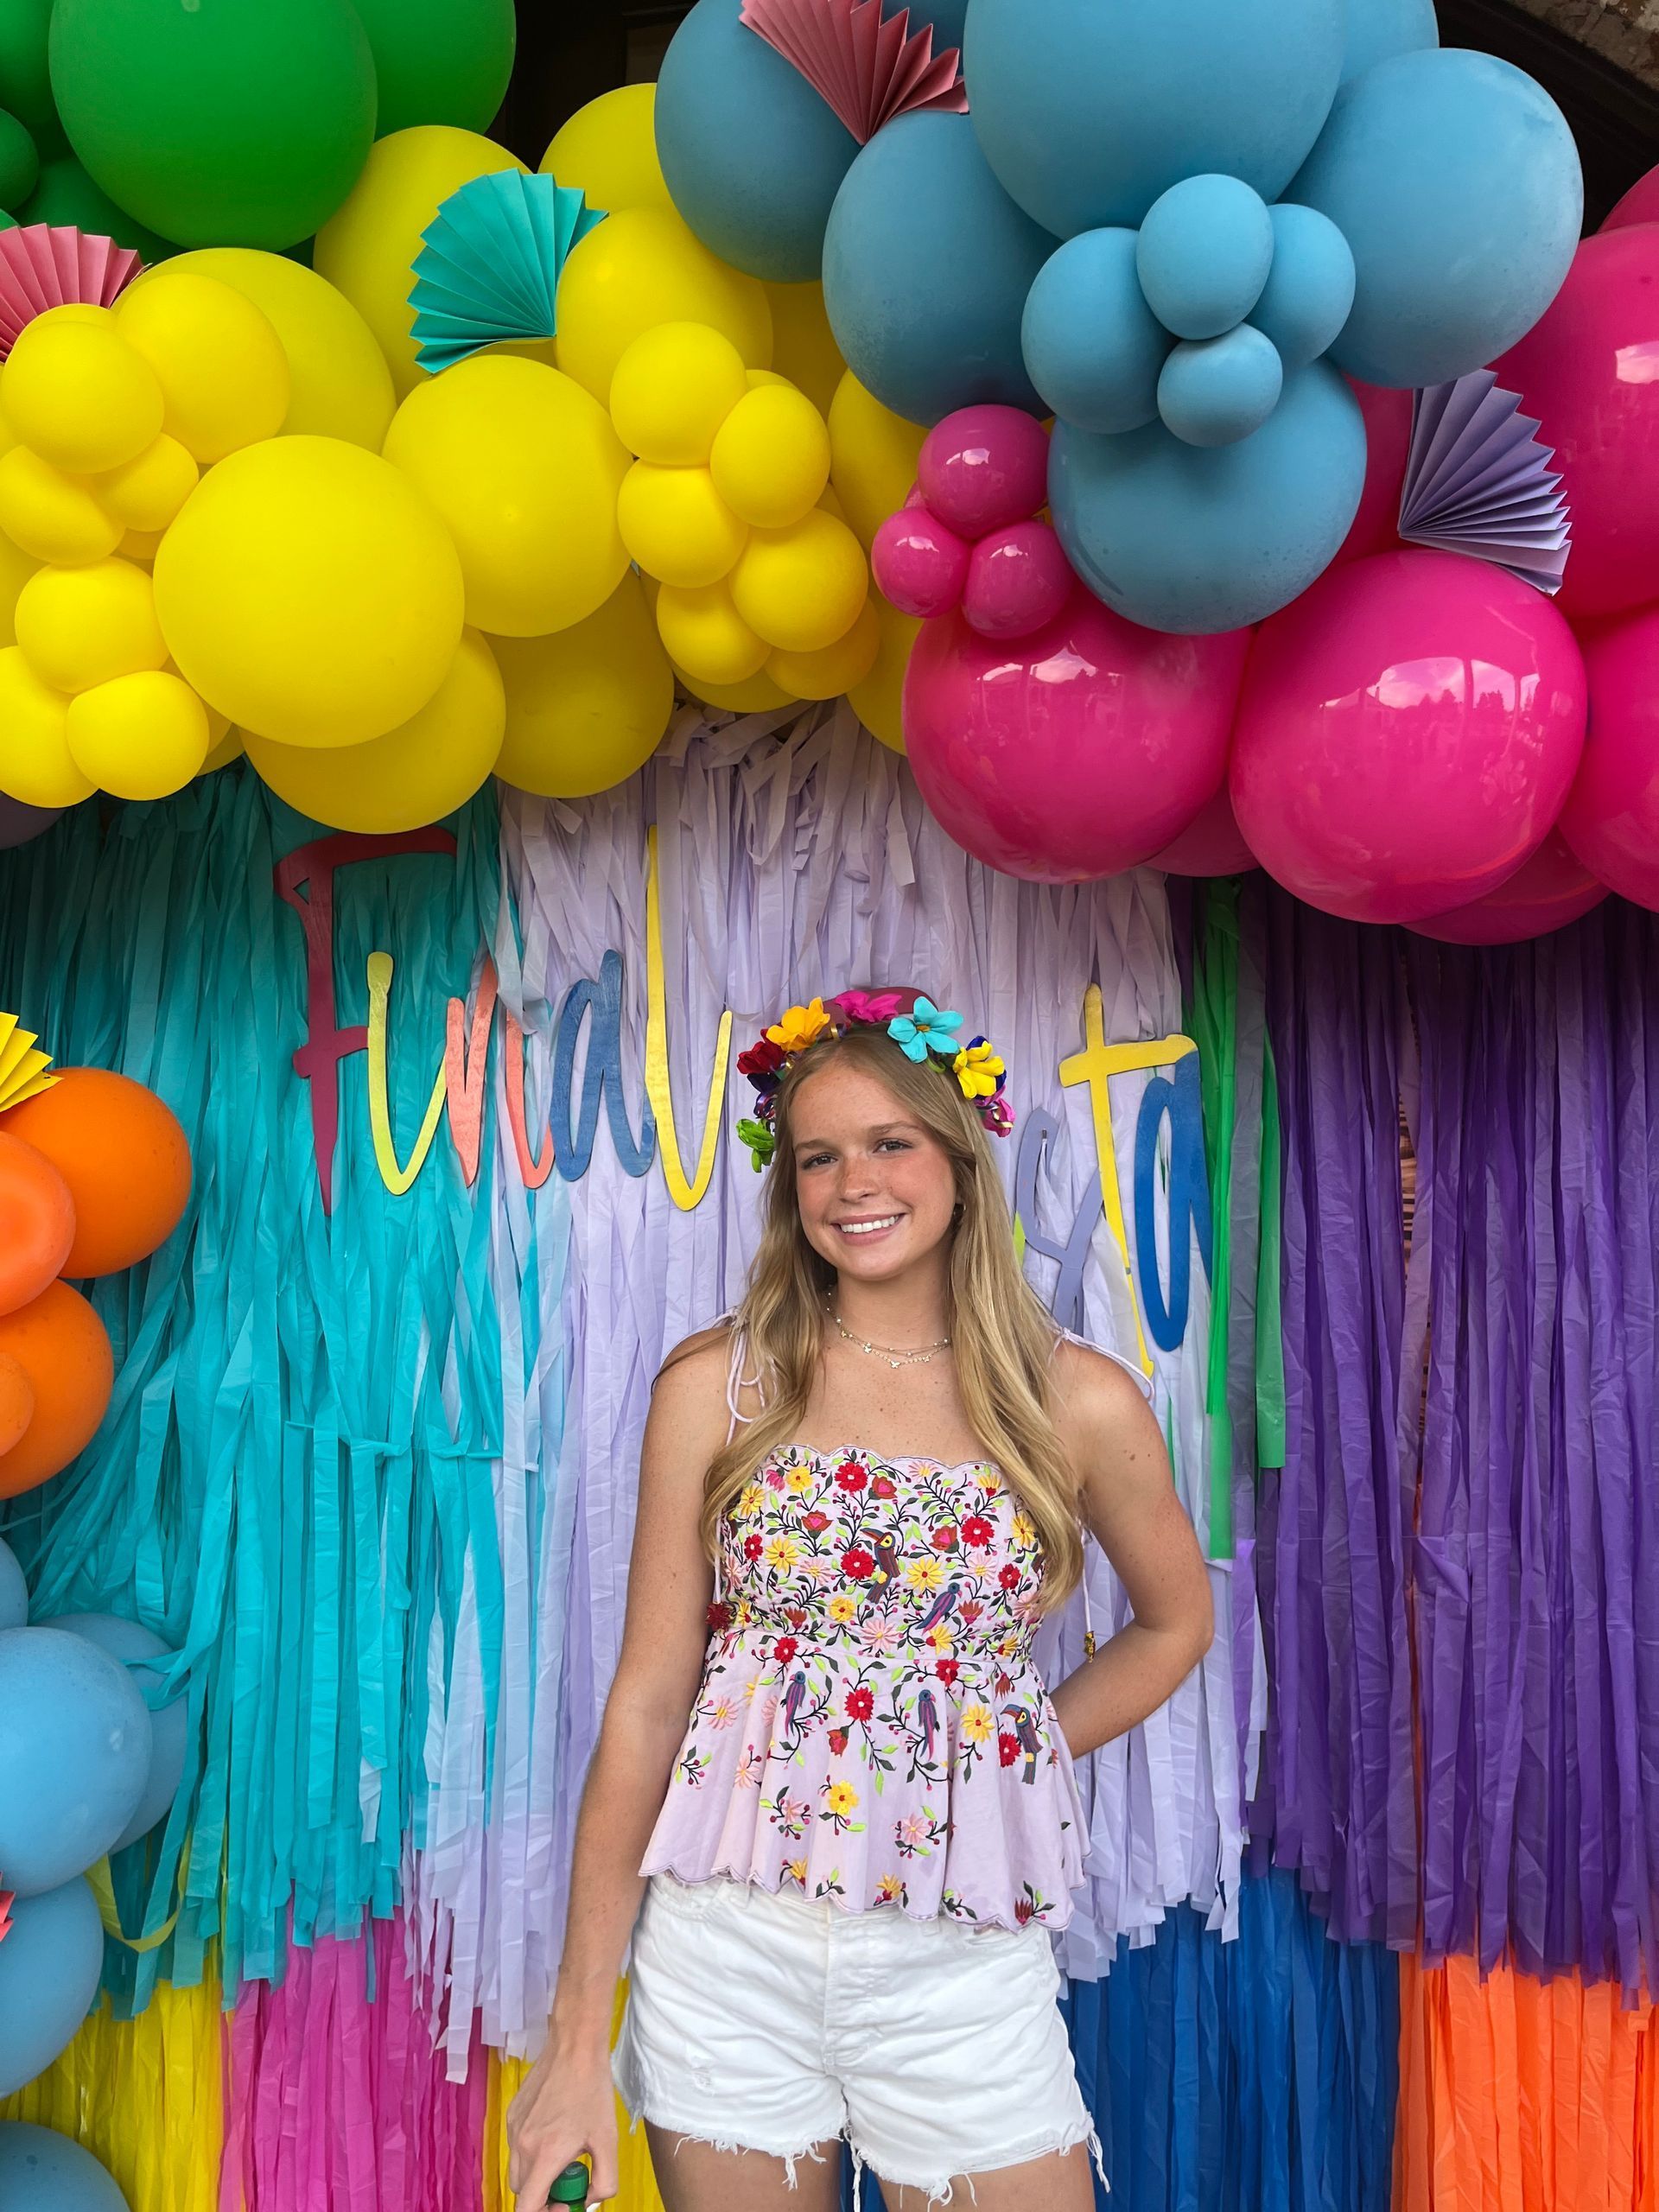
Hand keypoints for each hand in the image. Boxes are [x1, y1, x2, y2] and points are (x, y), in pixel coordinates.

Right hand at [506, 2034, 620, 2206]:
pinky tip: (555, 2132)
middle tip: (569, 2180)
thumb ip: (604, 2181)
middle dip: (543, 2196)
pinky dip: (531, 2153)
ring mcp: (513, 2129)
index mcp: (544, 2155)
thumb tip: (590, 2200)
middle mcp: (521, 2145)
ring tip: (564, 2154)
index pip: (526, 2208)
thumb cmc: (592, 2091)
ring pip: (518, 2171)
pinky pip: (516, 2147)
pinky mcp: (512, 2114)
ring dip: (537, 2175)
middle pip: (522, 2192)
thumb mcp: (608, 2140)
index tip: (566, 2204)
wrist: (574, 2046)